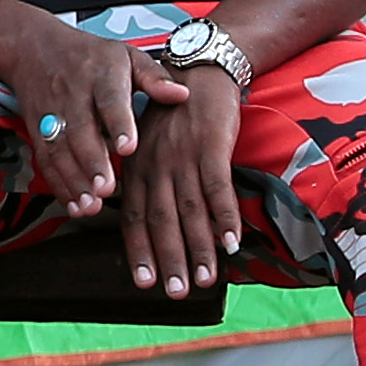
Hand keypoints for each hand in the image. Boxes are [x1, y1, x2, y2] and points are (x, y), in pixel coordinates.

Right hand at [0, 12, 153, 219]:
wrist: (33, 48)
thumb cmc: (92, 57)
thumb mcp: (126, 56)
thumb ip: (154, 78)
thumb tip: (182, 95)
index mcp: (100, 75)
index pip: (109, 100)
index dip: (118, 124)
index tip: (128, 148)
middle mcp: (72, 95)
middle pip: (80, 131)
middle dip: (91, 162)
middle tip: (107, 188)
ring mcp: (51, 114)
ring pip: (59, 149)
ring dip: (73, 178)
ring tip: (91, 204)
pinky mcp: (37, 130)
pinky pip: (46, 160)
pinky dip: (58, 184)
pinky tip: (74, 204)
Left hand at [116, 39, 243, 299]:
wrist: (198, 73)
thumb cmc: (174, 116)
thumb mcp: (149, 147)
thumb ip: (148, 182)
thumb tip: (151, 221)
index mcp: (137, 168)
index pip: (133, 217)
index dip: (139, 250)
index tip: (143, 283)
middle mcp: (155, 166)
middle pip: (160, 221)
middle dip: (168, 260)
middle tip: (174, 293)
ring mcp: (182, 158)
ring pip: (189, 212)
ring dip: (198, 249)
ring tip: (204, 281)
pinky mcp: (210, 148)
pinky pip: (217, 189)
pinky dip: (225, 218)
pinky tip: (233, 244)